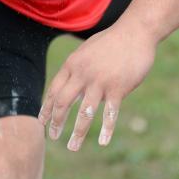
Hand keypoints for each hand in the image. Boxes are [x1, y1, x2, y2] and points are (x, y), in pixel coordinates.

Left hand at [38, 23, 156, 151]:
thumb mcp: (87, 50)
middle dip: (56, 122)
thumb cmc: (112, 41)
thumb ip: (78, 68)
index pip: (54, 90)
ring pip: (84, 113)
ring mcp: (100, 82)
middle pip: (63, 103)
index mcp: (73, 64)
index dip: (47, 108)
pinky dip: (106, 129)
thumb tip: (69, 86)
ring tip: (72, 147)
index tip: (42, 122)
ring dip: (77, 133)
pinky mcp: (118, 88)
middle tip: (52, 137)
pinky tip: (103, 142)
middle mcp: (83, 74)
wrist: (136, 31)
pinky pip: (110, 113)